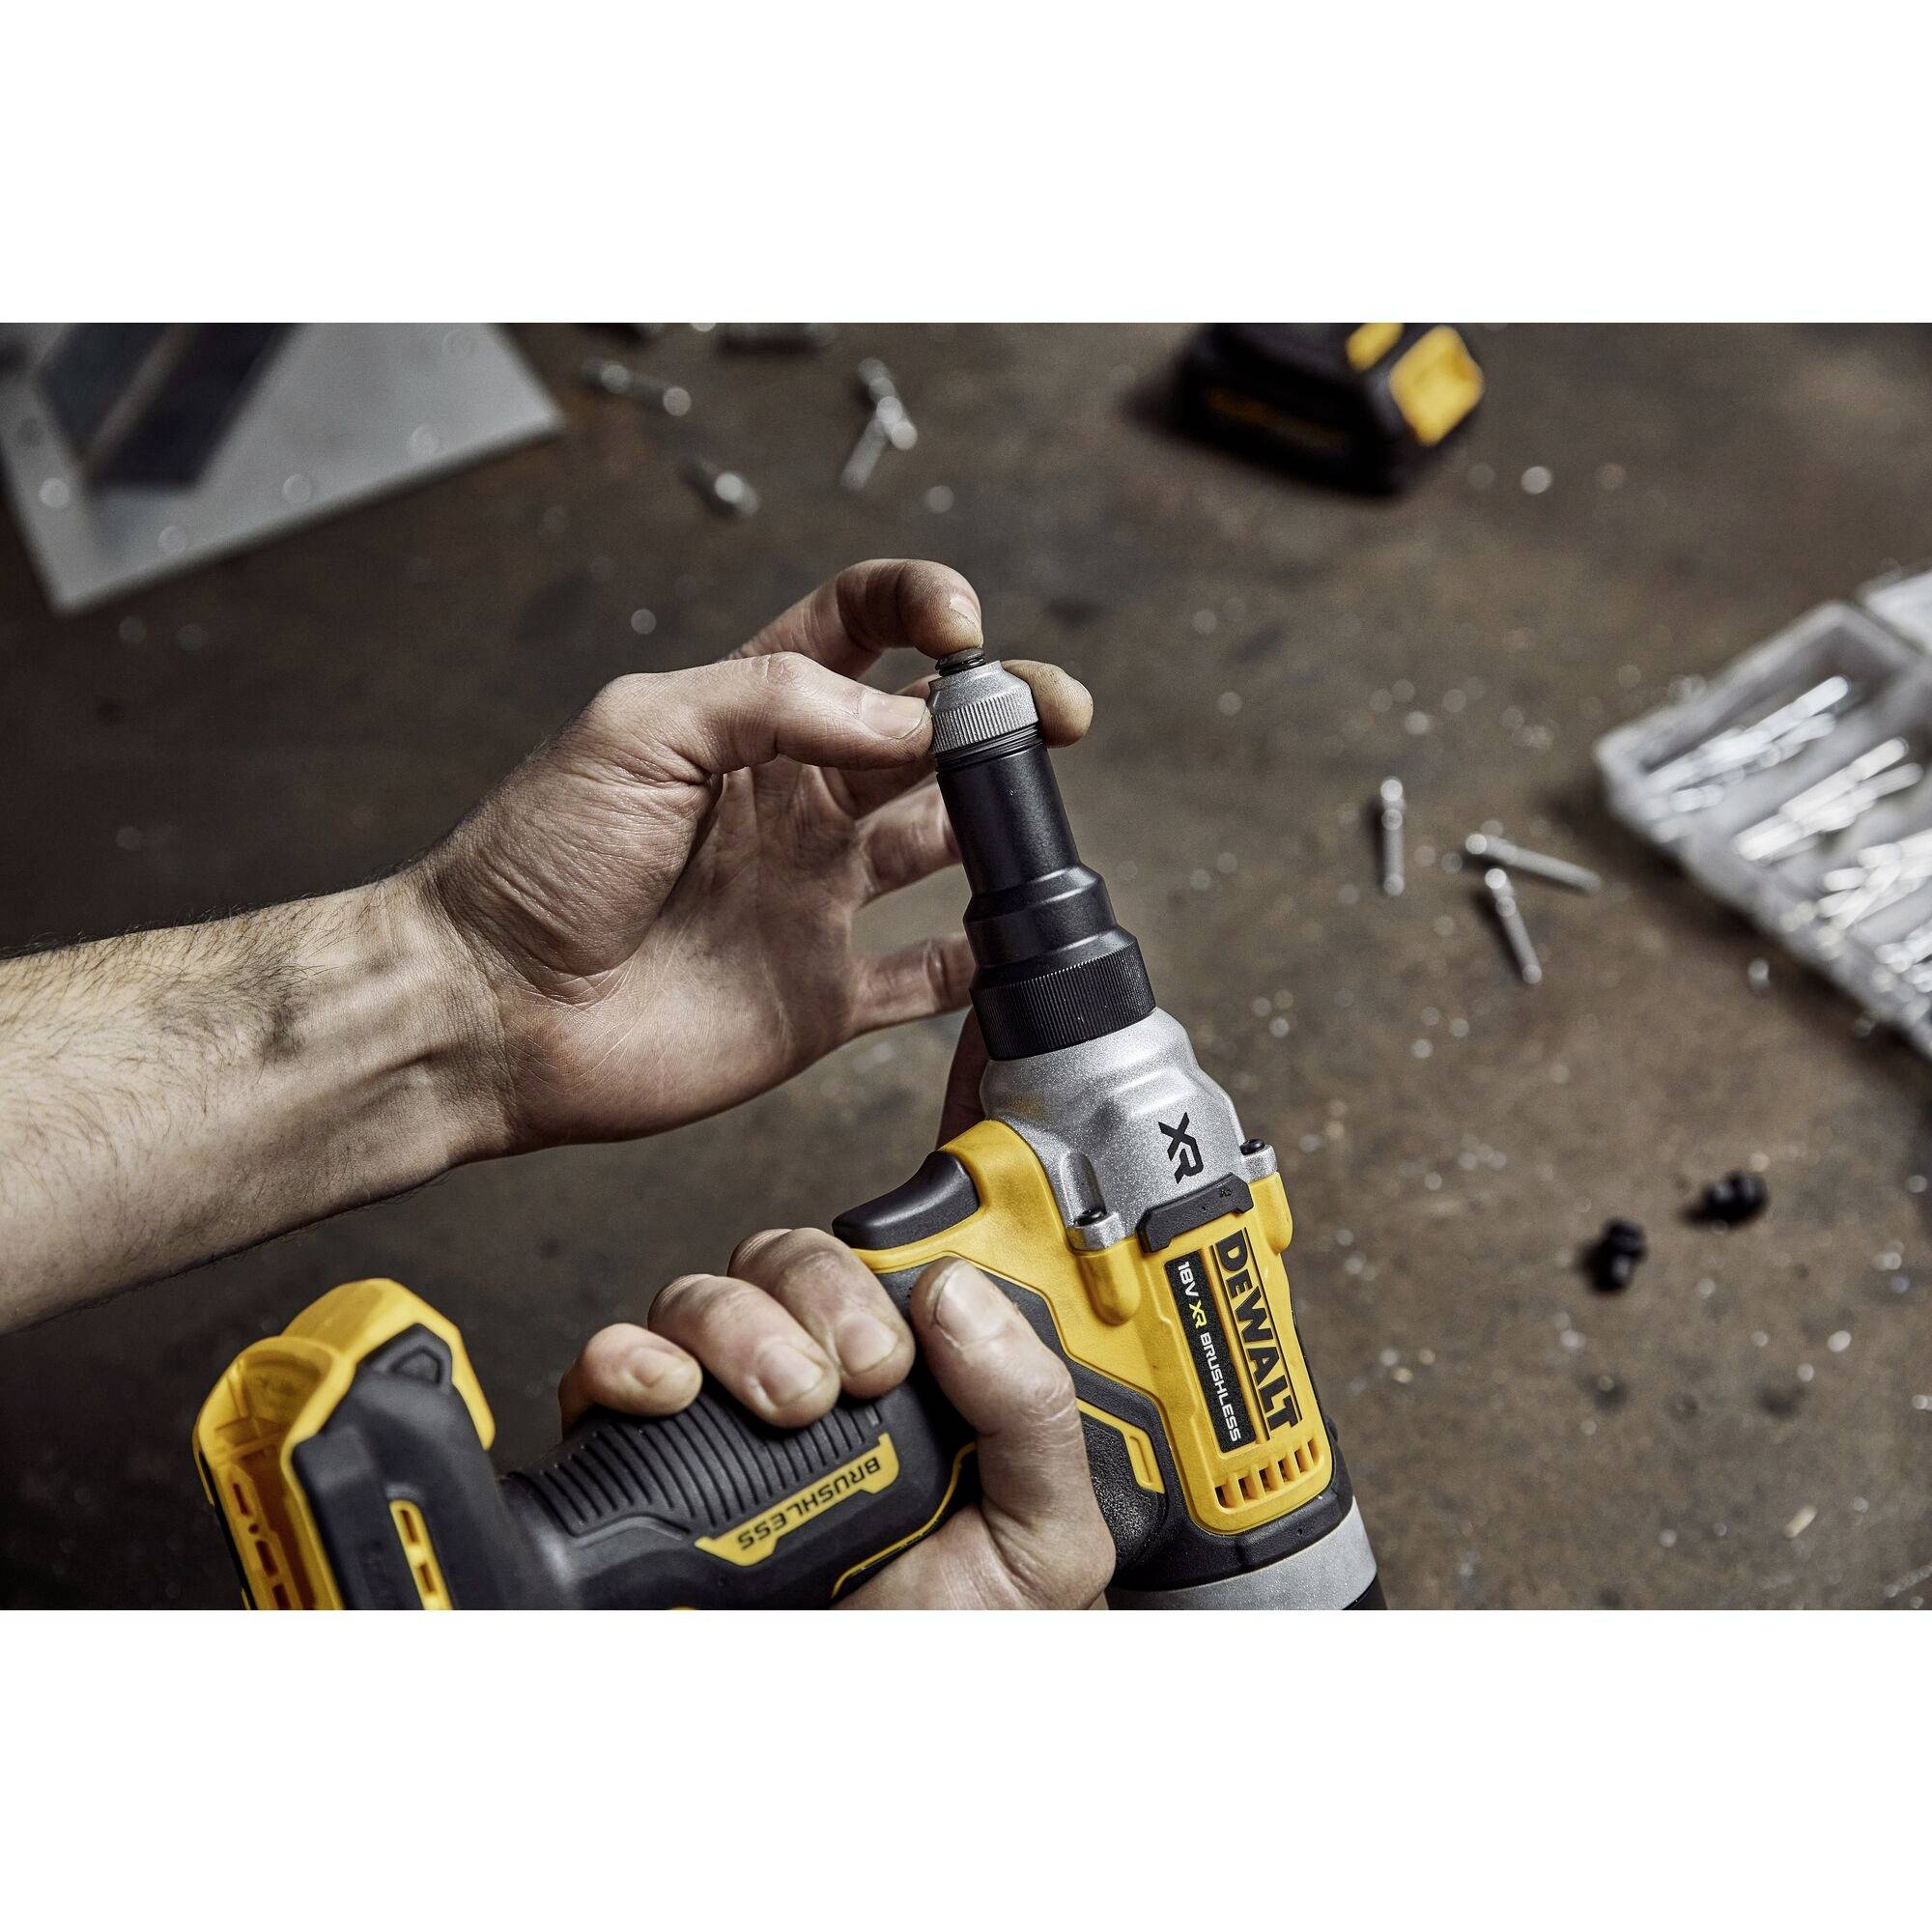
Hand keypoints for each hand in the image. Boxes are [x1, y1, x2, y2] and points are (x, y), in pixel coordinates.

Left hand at [413, 559, 1090, 1153]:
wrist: (493, 1009)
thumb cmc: (537, 862)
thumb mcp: (638, 729)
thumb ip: (774, 700)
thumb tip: (905, 718)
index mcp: (746, 722)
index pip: (854, 630)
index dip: (916, 609)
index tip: (962, 627)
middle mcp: (792, 804)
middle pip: (926, 736)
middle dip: (1001, 714)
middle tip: (1054, 716)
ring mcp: (812, 900)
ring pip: (942, 845)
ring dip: (1001, 824)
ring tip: (1040, 816)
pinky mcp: (820, 998)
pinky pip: (927, 977)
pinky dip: (983, 961)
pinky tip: (1022, 937)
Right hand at [557, 1225, 1115, 1609]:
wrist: (902, 1704)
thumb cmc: (973, 1629)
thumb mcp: (1045, 1527)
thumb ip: (1029, 1406)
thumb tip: (954, 1290)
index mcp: (908, 1371)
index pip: (869, 1260)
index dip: (869, 1277)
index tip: (890, 1350)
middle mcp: (809, 1374)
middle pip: (775, 1261)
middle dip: (811, 1296)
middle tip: (854, 1377)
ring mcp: (727, 1418)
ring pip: (696, 1298)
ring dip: (732, 1327)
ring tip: (786, 1403)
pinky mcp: (649, 1466)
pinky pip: (605, 1376)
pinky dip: (622, 1361)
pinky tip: (665, 1389)